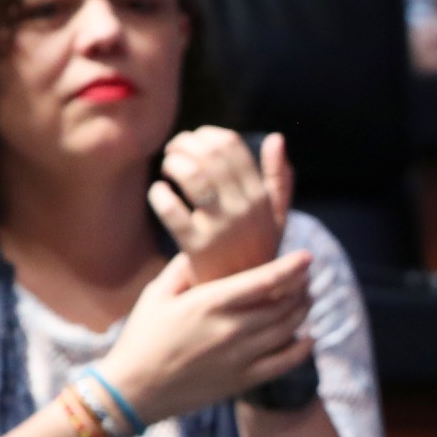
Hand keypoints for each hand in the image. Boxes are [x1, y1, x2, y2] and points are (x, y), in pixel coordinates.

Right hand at [94, 251, 315, 424]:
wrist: (133, 390)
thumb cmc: (141, 338)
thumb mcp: (155, 294)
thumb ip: (182, 268)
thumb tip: (201, 245)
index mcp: (209, 303)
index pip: (263, 281)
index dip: (291, 267)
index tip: (308, 257)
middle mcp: (231, 329)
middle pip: (283, 304)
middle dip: (300, 287)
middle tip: (306, 278)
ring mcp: (240, 357)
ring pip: (288, 330)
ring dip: (303, 312)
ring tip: (307, 299)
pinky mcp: (243, 380)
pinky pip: (284, 363)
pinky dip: (302, 349)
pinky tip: (309, 337)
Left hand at [151, 127, 290, 282]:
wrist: (242, 301)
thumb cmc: (253, 253)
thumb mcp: (274, 218)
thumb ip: (278, 179)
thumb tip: (277, 138)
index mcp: (260, 197)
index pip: (232, 146)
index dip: (207, 135)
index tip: (194, 142)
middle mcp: (244, 209)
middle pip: (210, 154)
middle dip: (185, 144)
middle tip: (174, 151)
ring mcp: (221, 228)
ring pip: (191, 175)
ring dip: (173, 162)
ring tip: (167, 167)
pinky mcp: (196, 247)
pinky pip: (170, 209)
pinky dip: (159, 194)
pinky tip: (159, 193)